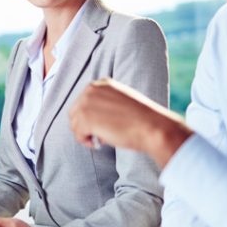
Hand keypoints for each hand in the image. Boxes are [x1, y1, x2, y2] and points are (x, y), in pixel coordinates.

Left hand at [69, 78, 191, 167]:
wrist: (152, 126)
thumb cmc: (142, 119)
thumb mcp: (122, 102)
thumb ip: (106, 104)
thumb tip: (92, 119)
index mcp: (101, 83)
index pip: (83, 101)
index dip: (89, 117)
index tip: (100, 126)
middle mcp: (91, 90)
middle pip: (74, 112)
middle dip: (84, 126)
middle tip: (97, 136)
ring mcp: (86, 102)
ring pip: (74, 124)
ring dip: (85, 135)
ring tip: (101, 139)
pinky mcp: (85, 118)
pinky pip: (77, 134)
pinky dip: (85, 141)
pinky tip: (99, 143)